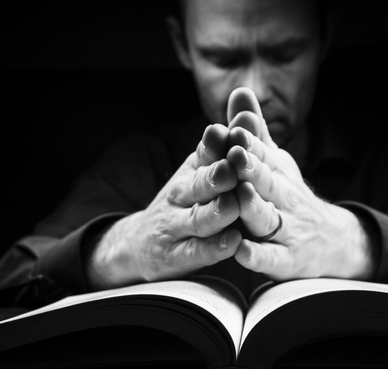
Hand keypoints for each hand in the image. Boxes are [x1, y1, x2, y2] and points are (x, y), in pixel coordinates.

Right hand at [86, 124, 242, 289]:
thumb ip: (228, 136)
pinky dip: (215, 247)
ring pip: (199, 218)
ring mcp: (178, 226)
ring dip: (217, 211)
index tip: (233, 129)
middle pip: (200, 184)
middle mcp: (182, 194)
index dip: (219, 142)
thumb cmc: (187, 198)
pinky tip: (233, 242)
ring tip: (236, 204)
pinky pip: (197, 251)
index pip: (206, 152)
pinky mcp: (178, 256)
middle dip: (217, 174)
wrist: (141, 242)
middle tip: (233, 166)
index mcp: (193, 169)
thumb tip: (246, 93)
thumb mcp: (204, 164)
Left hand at [224, 88, 375, 280]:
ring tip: (241, 196)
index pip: (260, 152)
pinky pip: (271, 258)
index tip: (232, 126)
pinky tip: (241, 251)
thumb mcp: (275, 160)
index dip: (246, 140)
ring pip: (268, 218)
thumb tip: (239, 89)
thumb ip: (254, 130)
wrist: (333, 240)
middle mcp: (283, 197)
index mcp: (276, 171)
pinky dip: (257, 255)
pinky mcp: (286, 260)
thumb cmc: (290, 194)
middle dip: (251, 167)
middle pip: (266, 181)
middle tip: (235, 152)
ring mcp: (287, 229)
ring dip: (254, 207)